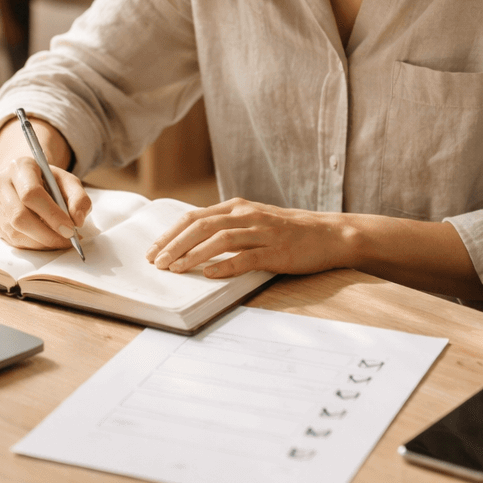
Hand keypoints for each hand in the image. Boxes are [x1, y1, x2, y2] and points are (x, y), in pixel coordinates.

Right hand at [0, 116, 90, 249]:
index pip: (31, 194)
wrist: (26, 179)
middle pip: (19, 216)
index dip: (52, 215)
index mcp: (20, 167)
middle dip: (46, 234)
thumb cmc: (49, 182)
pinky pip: (10, 239)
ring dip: (40, 243)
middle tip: (67, 241)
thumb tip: (77, 221)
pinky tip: (45, 241)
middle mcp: (0, 182)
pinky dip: (31, 245)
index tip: (70, 229)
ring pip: (14, 231)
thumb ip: (79, 198)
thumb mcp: (68, 182)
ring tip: (59, 242)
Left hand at [145, 198, 357, 278]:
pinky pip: (247, 257)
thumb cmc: (287, 231)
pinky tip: (211, 275)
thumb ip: (226, 227)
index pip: (193, 217)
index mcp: (236, 207)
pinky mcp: (277, 251)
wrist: (329, 234)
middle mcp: (246, 215)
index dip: (170, 234)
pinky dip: (226, 265)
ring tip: (176, 269)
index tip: (153, 251)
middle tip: (157, 262)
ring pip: (220, 239)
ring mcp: (261, 232)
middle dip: (174, 245)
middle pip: (201, 226)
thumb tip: (192, 242)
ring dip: (193, 255)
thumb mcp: (253, 221)